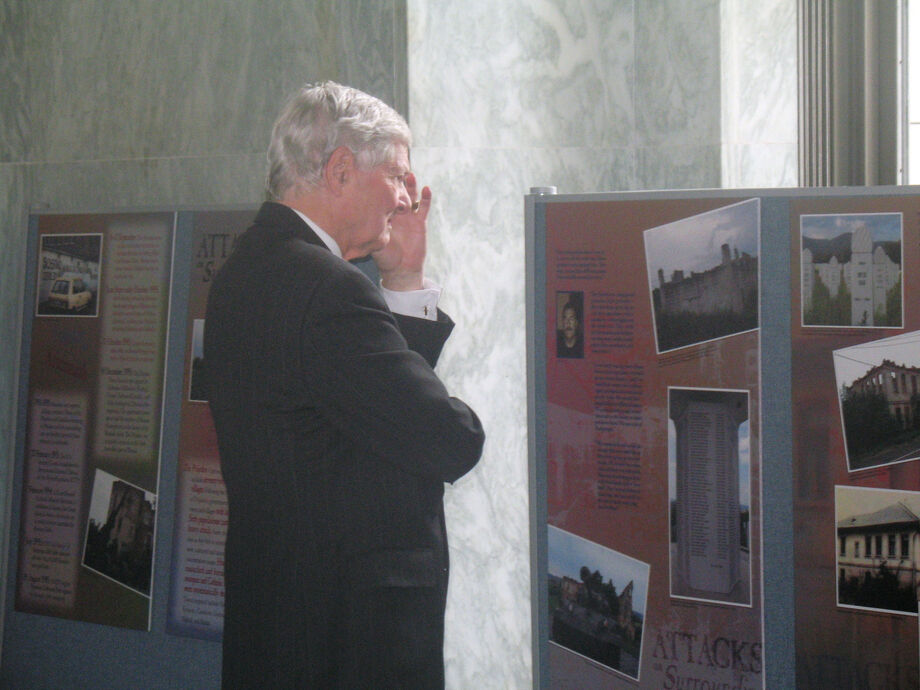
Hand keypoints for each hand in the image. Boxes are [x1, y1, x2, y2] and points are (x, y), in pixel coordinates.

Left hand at [374, 173, 430, 290]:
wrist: (402, 269)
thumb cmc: (386, 258)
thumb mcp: (377, 243)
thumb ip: (376, 231)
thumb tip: (371, 219)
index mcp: (383, 217)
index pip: (383, 198)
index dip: (382, 188)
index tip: (379, 176)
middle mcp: (396, 214)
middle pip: (397, 194)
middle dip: (396, 182)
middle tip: (394, 169)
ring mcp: (408, 217)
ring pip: (410, 197)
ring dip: (410, 186)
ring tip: (409, 175)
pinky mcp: (420, 222)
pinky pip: (423, 208)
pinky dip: (426, 198)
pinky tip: (426, 189)